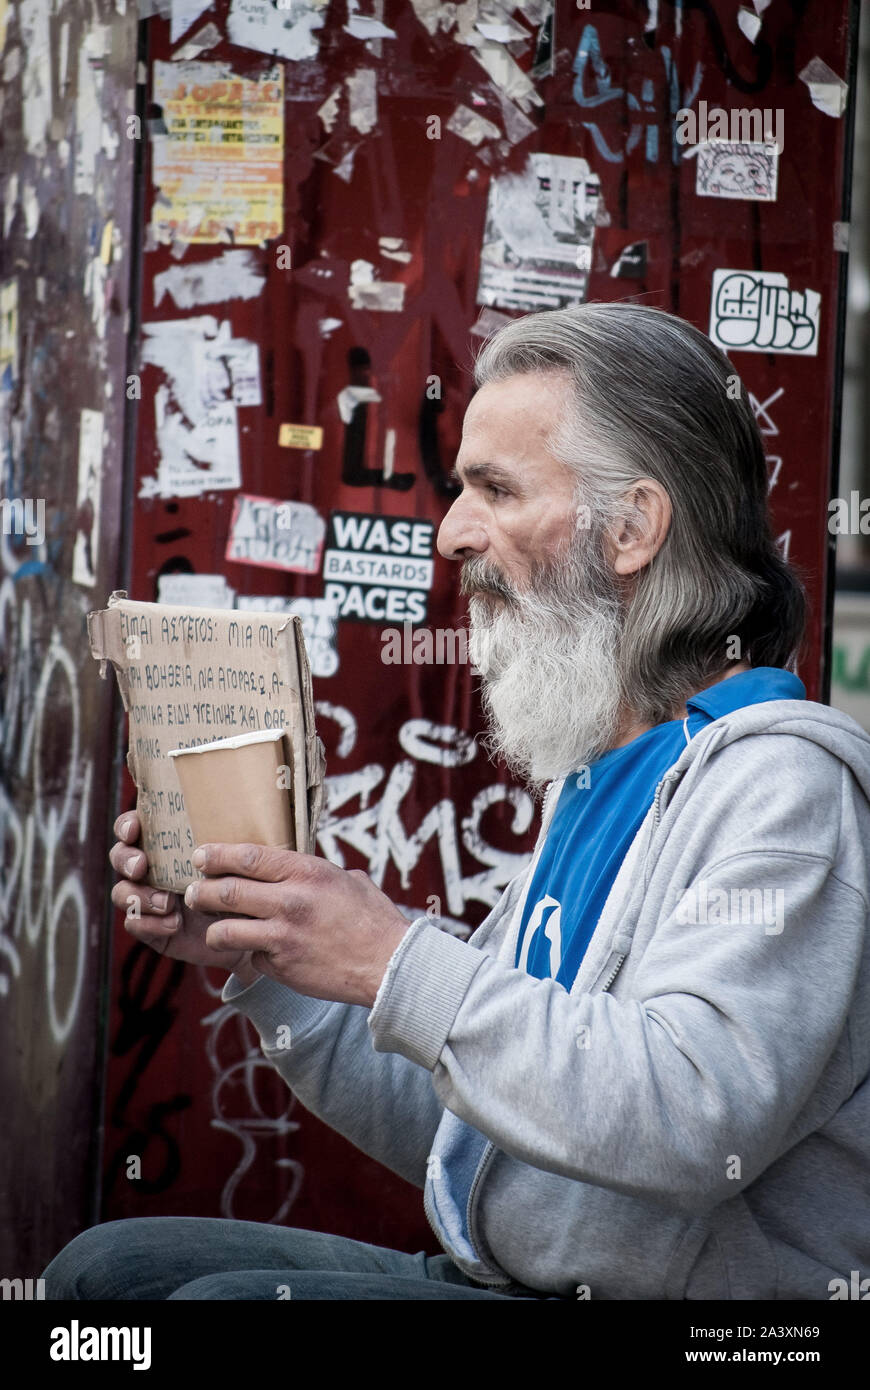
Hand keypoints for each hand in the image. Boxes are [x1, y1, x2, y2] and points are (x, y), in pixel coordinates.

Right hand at [109, 812, 259, 981]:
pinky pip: (134, 923)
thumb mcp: (234, 858)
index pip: (133, 827)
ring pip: (121, 892)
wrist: (247, 928)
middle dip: (126, 860)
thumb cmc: (242, 883)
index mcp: (166, 844)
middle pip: (120, 857)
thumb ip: (223, 841)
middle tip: (141, 867)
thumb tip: (228, 816)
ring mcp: (147, 897)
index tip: (134, 830)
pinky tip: (173, 924)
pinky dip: (150, 923)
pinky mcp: (150, 927)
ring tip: (167, 903)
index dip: (127, 826)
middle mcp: (151, 868)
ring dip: (138, 895)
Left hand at [184, 843, 409, 1007]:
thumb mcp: (345, 880)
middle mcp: (290, 902)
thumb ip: (311, 873)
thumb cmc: (371, 919)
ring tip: (212, 927)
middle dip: (201, 891)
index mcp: (306, 873)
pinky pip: (250, 956)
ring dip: (212, 928)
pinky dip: (250, 953)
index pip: (247, 857)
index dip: (216, 855)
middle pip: (226, 891)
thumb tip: (289, 868)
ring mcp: (283, 937)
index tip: (200, 856)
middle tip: (193, 892)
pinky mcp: (280, 967)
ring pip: (225, 930)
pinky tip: (259, 951)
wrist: (388, 964)